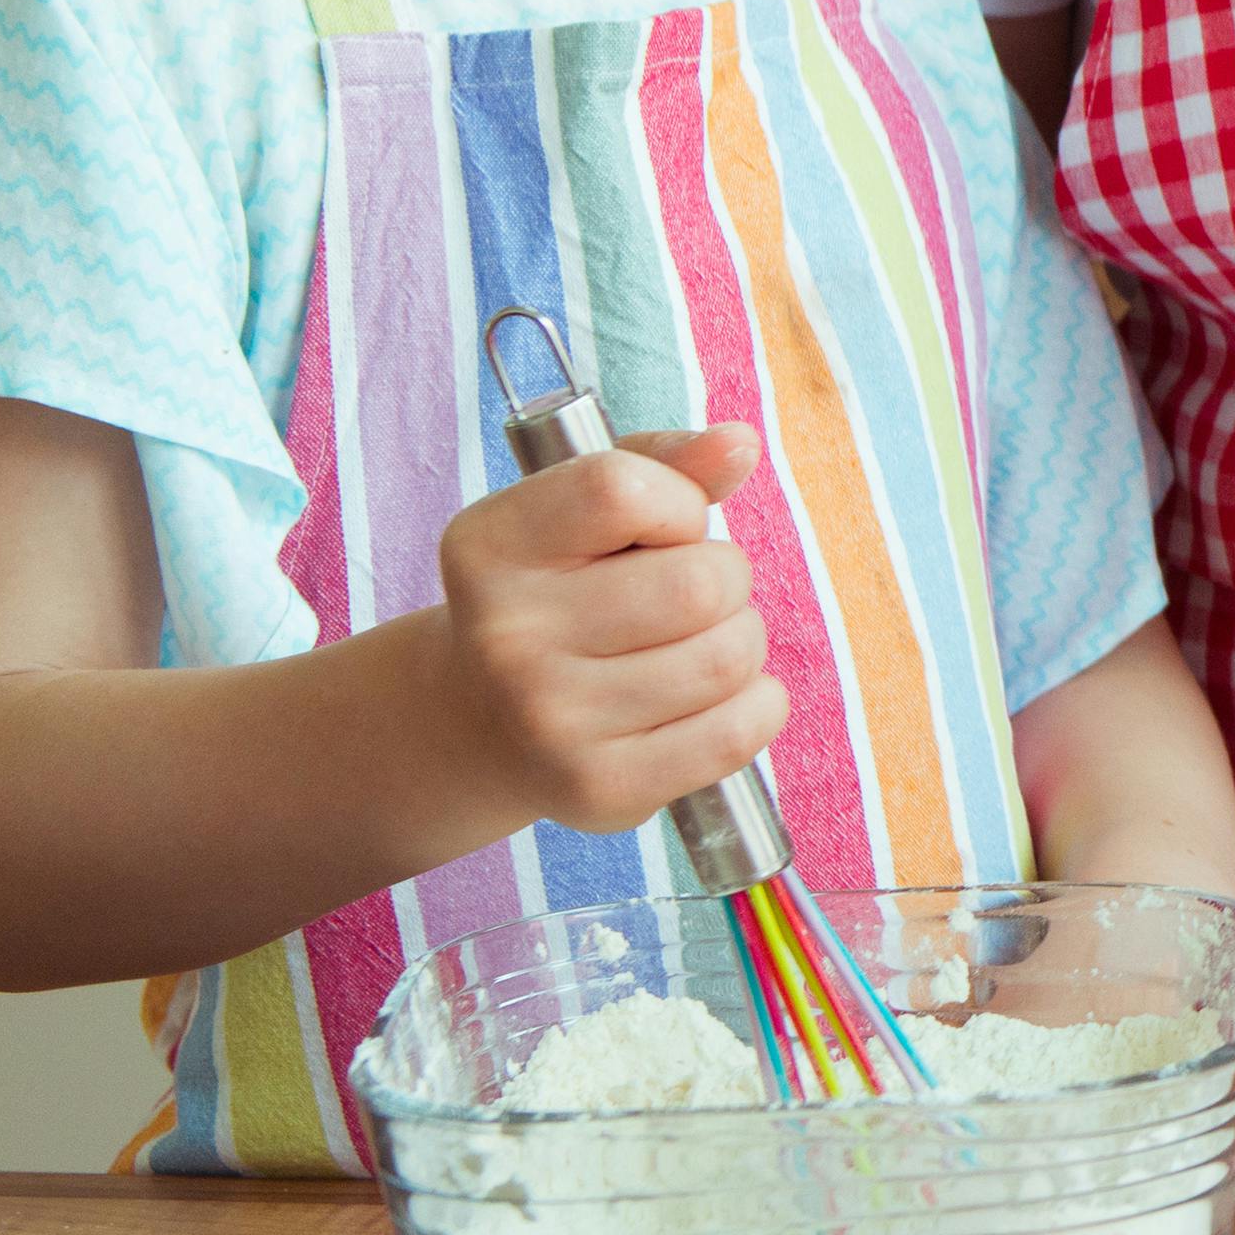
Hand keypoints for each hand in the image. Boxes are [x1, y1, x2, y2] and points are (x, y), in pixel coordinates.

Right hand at [427, 423, 785, 834]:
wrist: (477, 720)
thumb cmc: (558, 594)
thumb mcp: (580, 514)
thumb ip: (662, 465)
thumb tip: (738, 443)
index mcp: (487, 547)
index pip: (620, 489)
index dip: (676, 503)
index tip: (664, 528)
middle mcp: (504, 638)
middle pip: (702, 584)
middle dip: (724, 579)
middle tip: (688, 598)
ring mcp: (548, 723)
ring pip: (730, 657)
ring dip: (740, 641)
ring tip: (693, 645)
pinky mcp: (598, 790)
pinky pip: (739, 732)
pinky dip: (757, 706)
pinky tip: (711, 698)